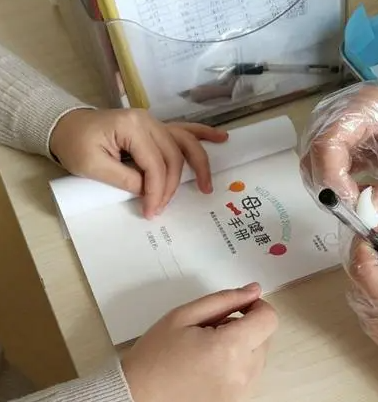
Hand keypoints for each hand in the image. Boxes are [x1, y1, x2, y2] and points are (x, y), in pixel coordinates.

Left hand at [49, 108, 228, 218]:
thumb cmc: (74, 144)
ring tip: (209, 185)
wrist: (64, 126)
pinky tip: (221, 138)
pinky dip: (203, 134)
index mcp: (132, 126)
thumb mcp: (93, 166)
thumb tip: (149, 191)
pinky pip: (183, 130)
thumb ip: (125, 179)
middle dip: (171, 186)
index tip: (151, 211)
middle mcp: (149, 121)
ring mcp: (154, 122)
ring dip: (200, 164)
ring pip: (185, 144)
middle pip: (173, 157)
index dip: (156, 191)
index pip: (155, 164)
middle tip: (162, 208)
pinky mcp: (155, 128)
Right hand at [121, 283, 277, 401]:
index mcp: (230, 347)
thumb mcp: (183, 315)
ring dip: (243, 351)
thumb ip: (225, 299)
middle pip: (264, 339)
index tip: (237, 309)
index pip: (269, 319)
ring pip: (258, 360)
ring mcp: (241, 396)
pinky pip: (249, 381)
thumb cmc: (154, 355)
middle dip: (245, 329)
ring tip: (207, 355)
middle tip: (210, 333)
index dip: (256, 307)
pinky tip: (208, 374)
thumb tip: (254, 290)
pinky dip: (237, 371)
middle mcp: (243, 374)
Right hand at [300, 82, 377, 214]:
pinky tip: (356, 192)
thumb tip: (367, 213)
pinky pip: (323, 163)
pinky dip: (335, 183)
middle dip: (328, 186)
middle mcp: (340, 111)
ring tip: (358, 201)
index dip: (332, 177)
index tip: (352, 202)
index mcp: (363, 106)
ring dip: (330, 187)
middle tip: (354, 209)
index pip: (327, 142)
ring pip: (313, 160)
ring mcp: (335, 123)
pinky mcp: (338, 138)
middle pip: (313, 152)